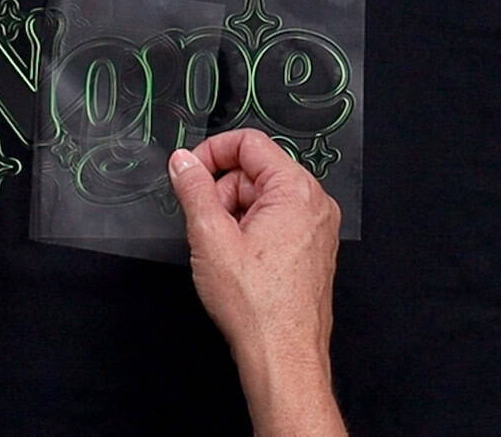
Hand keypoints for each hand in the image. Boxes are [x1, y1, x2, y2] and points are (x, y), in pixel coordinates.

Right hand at [168, 128, 345, 435]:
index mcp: (296, 190)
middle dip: (222, 192)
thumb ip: (193, 189)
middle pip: (256, 171)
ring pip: (263, 198)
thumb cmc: (254, 304)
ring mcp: (317, 227)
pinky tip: (237, 261)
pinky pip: (276, 221)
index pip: (250, 143)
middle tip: (203, 226)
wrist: (283, 357)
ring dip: (234, 214)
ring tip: (220, 251)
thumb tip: (182, 160)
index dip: (212, 153)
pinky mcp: (313, 249)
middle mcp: (315, 203)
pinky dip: (250, 231)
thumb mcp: (210, 237)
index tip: (187, 174)